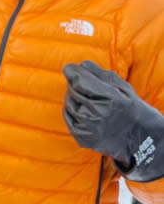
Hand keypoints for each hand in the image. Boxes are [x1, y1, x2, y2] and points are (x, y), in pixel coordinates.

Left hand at [63, 60, 163, 180]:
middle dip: (75, 83)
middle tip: (83, 84)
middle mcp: (99, 115)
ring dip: (74, 97)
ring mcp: (89, 128)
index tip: (70, 67)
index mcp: (111, 99)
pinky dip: (71, 110)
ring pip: (69, 103)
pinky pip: (68, 117)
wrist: (135, 137)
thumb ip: (100, 74)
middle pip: (73, 91)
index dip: (73, 72)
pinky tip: (83, 109)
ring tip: (88, 99)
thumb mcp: (121, 87)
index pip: (81, 82)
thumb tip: (80, 65)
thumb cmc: (128, 106)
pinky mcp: (82, 138)